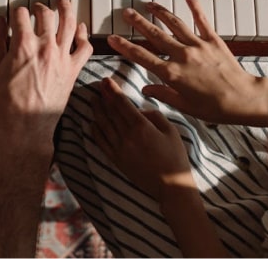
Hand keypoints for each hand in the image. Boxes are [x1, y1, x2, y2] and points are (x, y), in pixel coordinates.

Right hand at [0, 0, 92, 150]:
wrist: (26, 125)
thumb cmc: (8, 101)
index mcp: (23, 45)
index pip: (21, 14)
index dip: (16, 12)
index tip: (14, 14)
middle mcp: (45, 46)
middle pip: (46, 14)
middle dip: (39, 7)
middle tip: (36, 8)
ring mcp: (62, 57)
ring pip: (69, 23)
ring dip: (66, 7)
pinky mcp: (73, 69)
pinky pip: (85, 46)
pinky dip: (83, 34)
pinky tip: (79, 27)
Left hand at [92, 77, 193, 204]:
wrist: (171, 187)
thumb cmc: (175, 157)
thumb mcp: (171, 130)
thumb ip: (155, 115)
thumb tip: (141, 110)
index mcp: (141, 126)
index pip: (122, 103)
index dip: (113, 90)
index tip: (106, 80)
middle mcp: (127, 136)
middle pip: (110, 111)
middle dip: (103, 96)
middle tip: (98, 85)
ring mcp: (119, 148)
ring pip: (103, 124)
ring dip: (97, 110)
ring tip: (92, 99)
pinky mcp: (116, 160)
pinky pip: (101, 142)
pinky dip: (95, 130)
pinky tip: (92, 122)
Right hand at [107, 0, 267, 125]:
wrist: (244, 99)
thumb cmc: (216, 107)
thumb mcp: (185, 106)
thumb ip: (163, 94)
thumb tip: (147, 90)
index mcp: (172, 74)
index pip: (142, 57)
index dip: (125, 46)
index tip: (112, 38)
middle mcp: (182, 55)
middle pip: (155, 35)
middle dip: (138, 22)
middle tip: (126, 13)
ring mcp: (197, 45)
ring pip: (174, 23)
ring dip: (159, 12)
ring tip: (148, 4)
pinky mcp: (213, 40)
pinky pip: (202, 20)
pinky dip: (195, 6)